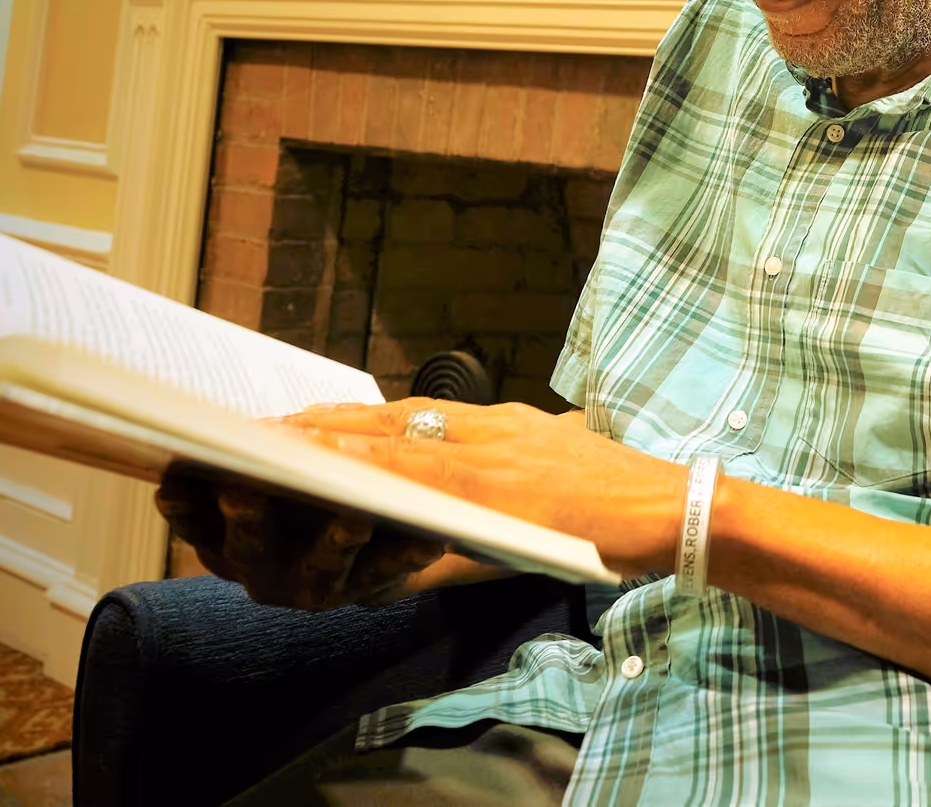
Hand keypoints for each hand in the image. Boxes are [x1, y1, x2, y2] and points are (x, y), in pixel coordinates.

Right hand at [154, 469, 445, 610]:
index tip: (173, 482)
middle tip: (243, 489)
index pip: (197, 518)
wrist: (375, 532)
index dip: (184, 506)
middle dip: (246, 517)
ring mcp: (314, 583)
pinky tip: (429, 541)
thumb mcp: (288, 460)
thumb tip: (257, 426)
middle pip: (250, 544)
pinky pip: (386, 574)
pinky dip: (404, 556)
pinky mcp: (368, 588)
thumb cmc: (313, 487)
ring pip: (321, 564)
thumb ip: (274, 445)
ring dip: (334, 539)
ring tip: (353, 517)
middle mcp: (264, 566)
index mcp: (233, 530)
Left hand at [278, 398, 688, 579]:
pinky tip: (326, 467)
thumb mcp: (551, 480)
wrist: (671, 508)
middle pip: (388, 417)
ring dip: (326, 440)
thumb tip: (455, 515)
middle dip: (322, 423)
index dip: (351, 419)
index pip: (410, 415)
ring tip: (269, 445)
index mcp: (500, 426)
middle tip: (258, 429)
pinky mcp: (496, 481)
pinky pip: (417, 469)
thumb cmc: (615, 506)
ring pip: (390, 437)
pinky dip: (366, 463)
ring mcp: (490, 450)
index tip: (301, 422)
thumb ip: (503, 484)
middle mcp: (488, 427)